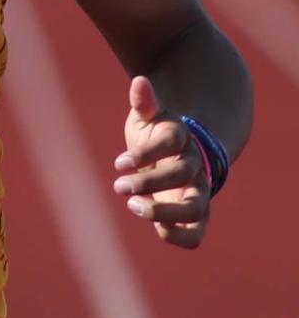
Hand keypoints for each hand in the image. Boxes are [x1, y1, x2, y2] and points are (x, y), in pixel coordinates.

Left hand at [112, 76, 209, 249]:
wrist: (181, 158)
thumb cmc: (158, 136)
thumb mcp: (149, 118)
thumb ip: (144, 102)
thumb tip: (139, 81)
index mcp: (182, 139)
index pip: (171, 141)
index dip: (144, 152)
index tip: (118, 162)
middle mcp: (195, 166)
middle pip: (182, 173)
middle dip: (147, 181)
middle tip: (119, 185)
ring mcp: (198, 192)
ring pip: (195, 208)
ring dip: (162, 212)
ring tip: (133, 206)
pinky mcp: (195, 216)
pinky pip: (195, 235)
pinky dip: (176, 235)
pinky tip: (154, 225)